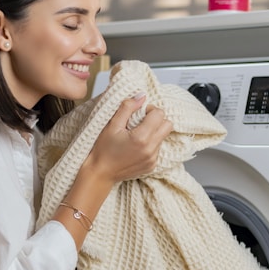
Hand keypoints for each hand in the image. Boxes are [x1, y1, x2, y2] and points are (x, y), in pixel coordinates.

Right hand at [54, 96, 171, 249]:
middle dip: (157, 119)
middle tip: (142, 121)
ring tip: (137, 135)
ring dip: (154, 132)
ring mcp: (153, 159)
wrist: (100, 173)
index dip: (150, 110)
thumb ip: (127, 108)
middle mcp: (150, 149)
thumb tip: (141, 96)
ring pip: (163, 136)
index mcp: (141, 137)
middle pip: (168, 125)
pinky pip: (158, 148)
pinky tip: (137, 146)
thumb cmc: (103, 149)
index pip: (159, 114)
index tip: (140, 113)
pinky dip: (151, 143)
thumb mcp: (112, 125)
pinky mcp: (152, 165)